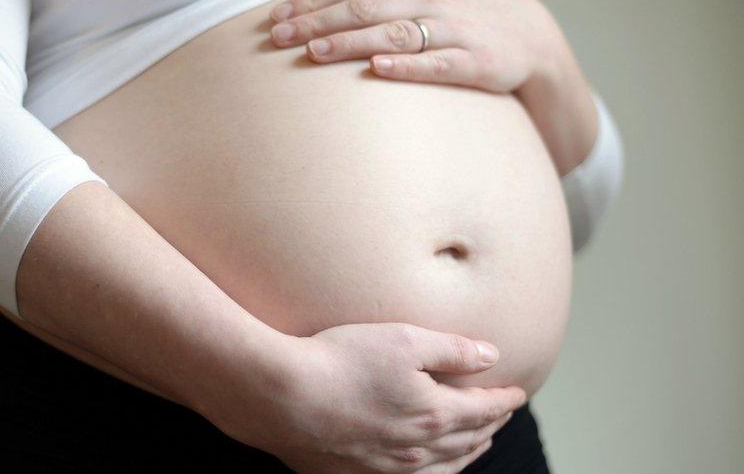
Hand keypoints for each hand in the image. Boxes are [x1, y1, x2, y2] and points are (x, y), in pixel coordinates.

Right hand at [221, 323, 525, 472]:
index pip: (482, 409)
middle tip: (500, 415)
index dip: (503, 399)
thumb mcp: (404, 340)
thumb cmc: (341, 361)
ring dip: (466, 453)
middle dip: (489, 426)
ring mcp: (387, 467)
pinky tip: (428, 466)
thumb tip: (491, 356)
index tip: (518, 392)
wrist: (282, 397)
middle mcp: (417, 448)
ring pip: (443, 466)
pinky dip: (433, 472)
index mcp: (434, 413)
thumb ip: (452, 350)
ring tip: (476, 444)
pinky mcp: (357, 473)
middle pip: (467, 440)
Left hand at [268, 0, 557, 91]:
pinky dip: (406, 66)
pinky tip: (377, 70)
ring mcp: (451, 29)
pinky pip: (435, 64)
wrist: (531, 35)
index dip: (311, 3)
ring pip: (392, 34)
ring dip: (350, 42)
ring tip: (314, 52)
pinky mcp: (472, 62)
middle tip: (278, 37)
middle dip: (317, 22)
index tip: (274, 17)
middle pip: (363, 9)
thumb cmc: (466, 11)